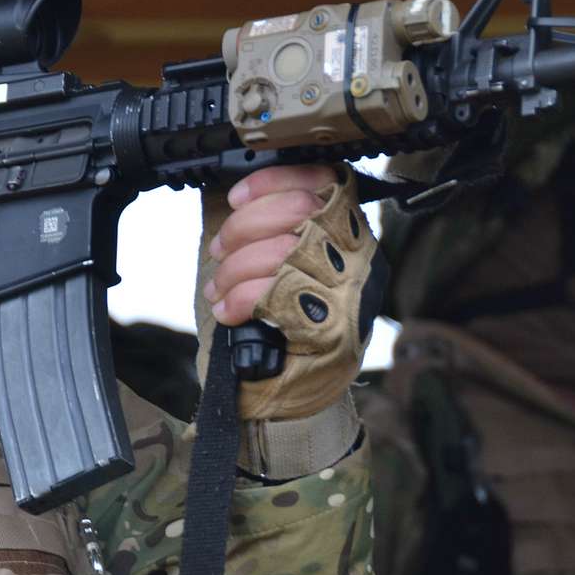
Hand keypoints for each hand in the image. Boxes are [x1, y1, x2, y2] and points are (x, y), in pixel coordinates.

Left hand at [196, 165, 380, 420]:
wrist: (308, 393)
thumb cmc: (297, 324)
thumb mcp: (299, 265)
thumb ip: (282, 231)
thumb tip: (240, 206)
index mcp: (350, 231)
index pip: (321, 181)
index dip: (272, 182)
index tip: (237, 197)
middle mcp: (356, 256)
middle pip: (296, 211)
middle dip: (242, 228)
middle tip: (218, 251)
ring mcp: (347, 291)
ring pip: (281, 251)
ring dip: (234, 269)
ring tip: (217, 288)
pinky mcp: (331, 328)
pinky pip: (274, 295)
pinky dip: (241, 299)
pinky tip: (229, 310)